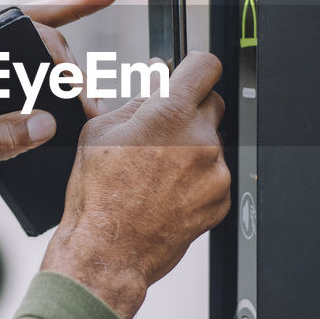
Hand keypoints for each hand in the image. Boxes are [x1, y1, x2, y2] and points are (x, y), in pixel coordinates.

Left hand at [0, 0, 118, 298]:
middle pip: (44, 45)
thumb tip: (44, 122)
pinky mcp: (19, 115)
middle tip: (86, 98)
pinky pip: (55, 98)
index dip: (60, 7)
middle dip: (73, 63)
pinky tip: (97, 108)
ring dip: (81, 82)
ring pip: (54, 70)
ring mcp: (6, 92)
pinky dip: (79, 99)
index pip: (15, 24)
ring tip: (95, 109)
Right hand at [40, 51, 229, 318]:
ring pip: (213, 141)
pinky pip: (215, 175)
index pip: (207, 66)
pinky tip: (167, 191)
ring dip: (193, 147)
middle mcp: (200, 140)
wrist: (107, 252)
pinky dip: (197, 178)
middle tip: (161, 130)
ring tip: (157, 170)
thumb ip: (138, 97)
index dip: (195, 67)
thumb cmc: (98, 197)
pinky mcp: (222, 200)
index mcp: (169, 114)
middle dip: (189, 109)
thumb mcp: (101, 132)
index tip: (188, 74)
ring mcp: (215, 173)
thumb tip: (157, 75)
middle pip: (213, 102)